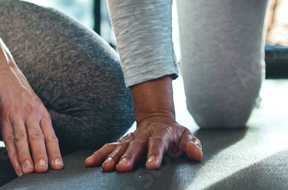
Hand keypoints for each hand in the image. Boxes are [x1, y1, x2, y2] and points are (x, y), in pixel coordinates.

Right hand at [0, 62, 61, 175]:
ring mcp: (17, 114)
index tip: (59, 166)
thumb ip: (38, 122)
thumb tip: (46, 145)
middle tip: (45, 171)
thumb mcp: (34, 104)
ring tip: (29, 171)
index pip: (50, 135)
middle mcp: (31, 113)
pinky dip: (11, 152)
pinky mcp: (3, 116)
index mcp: (41, 112)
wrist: (3, 70)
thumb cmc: (19, 90)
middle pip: (38, 138)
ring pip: (22, 138)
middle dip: (42, 156)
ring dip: (25, 156)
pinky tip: (14, 163)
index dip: (55, 151)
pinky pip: (8, 136)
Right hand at [85, 115, 201, 171]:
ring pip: (120, 146)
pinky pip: (109, 147)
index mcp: (162, 133)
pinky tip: (90, 162)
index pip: (158, 142)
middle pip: (136, 145)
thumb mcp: (186, 136)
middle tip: (122, 168)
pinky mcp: (122, 142)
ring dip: (112, 156)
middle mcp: (144, 134)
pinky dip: (99, 154)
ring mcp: (132, 138)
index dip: (155, 153)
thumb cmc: (174, 134)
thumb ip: (192, 145)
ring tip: (106, 167)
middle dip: (129, 156)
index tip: (152, 166)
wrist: (157, 119)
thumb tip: (196, 154)